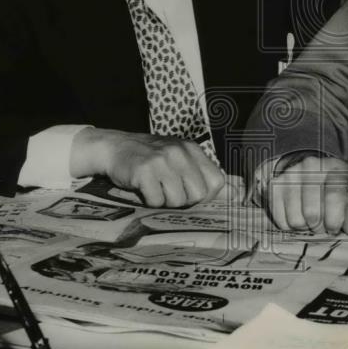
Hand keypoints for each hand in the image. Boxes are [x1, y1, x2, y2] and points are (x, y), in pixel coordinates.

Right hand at [71, 127, 224, 207]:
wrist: (114, 147)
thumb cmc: (150, 157)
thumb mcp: (179, 157)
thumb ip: (201, 173)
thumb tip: (232, 193)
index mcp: (192, 150)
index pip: (217, 181)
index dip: (207, 195)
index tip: (192, 196)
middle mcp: (180, 153)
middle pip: (198, 194)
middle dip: (185, 200)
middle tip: (169, 192)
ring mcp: (162, 161)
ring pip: (178, 200)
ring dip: (165, 201)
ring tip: (155, 188)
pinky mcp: (145, 171)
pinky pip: (156, 201)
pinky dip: (149, 201)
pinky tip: (143, 189)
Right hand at [262, 154, 347, 234]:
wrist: (309, 169)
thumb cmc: (332, 185)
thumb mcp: (347, 194)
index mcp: (333, 168)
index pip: (334, 196)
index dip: (335, 220)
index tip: (334, 229)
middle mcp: (310, 167)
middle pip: (312, 213)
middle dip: (319, 227)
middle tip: (321, 225)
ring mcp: (290, 175)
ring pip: (295, 220)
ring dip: (304, 227)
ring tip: (309, 220)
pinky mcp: (274, 186)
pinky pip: (281, 221)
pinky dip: (290, 226)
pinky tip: (297, 216)